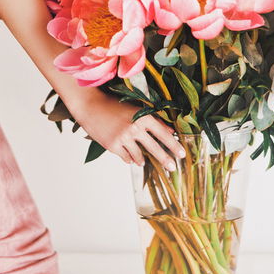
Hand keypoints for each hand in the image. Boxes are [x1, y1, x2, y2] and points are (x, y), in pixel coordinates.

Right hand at [71, 87, 185, 168]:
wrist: (90, 106)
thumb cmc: (113, 106)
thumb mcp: (135, 109)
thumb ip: (153, 120)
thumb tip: (170, 131)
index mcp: (142, 116)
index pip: (163, 133)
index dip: (174, 145)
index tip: (182, 154)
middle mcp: (134, 127)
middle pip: (155, 148)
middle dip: (165, 159)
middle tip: (173, 168)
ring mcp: (123, 138)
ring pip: (139, 156)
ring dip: (142, 160)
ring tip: (143, 160)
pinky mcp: (113, 146)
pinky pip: (127, 158)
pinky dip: (129, 158)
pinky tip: (129, 156)